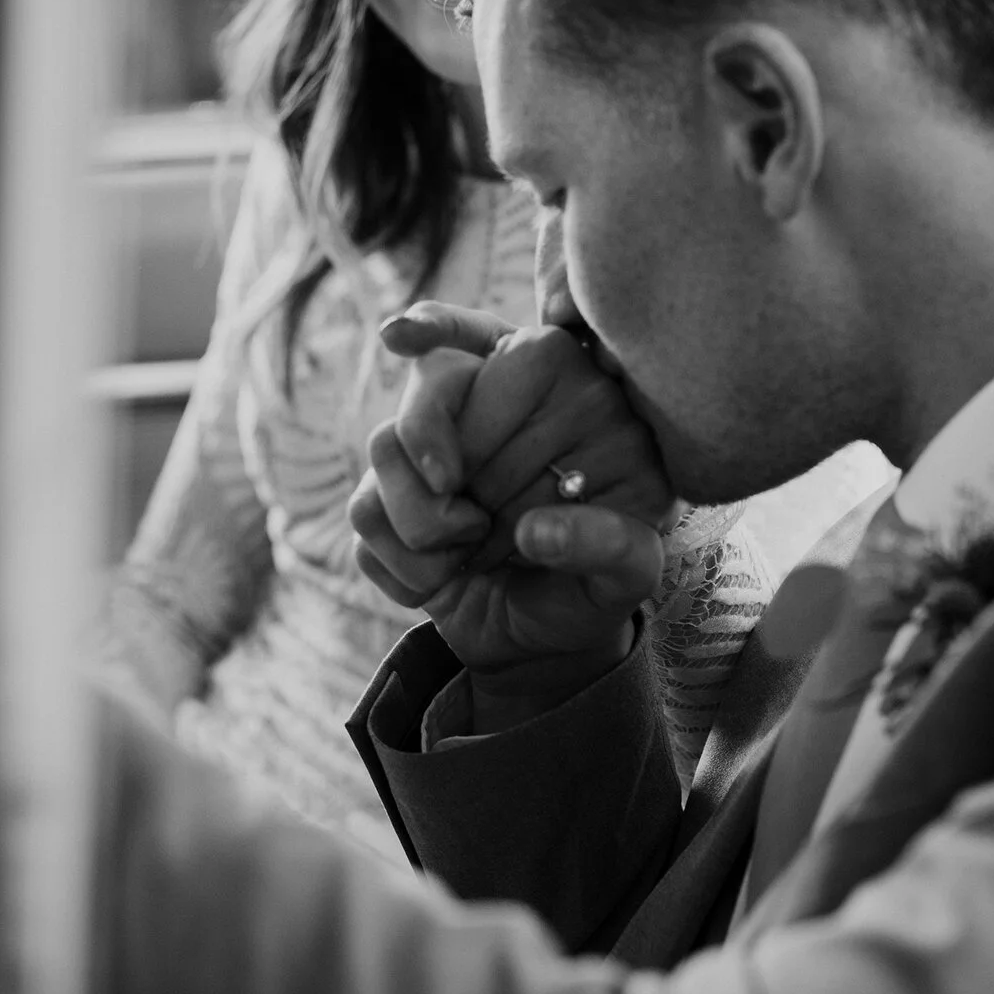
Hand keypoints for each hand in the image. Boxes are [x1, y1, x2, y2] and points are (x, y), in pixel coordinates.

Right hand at [349, 304, 672, 726]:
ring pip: (386, 447)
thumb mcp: (630, 576)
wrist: (538, 642)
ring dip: (417, 527)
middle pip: (429, 384)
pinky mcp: (394, 490)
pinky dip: (397, 562)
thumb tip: (535, 531)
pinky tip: (441, 579)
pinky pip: (364, 508)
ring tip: (467, 557)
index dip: (468, 368)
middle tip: (472, 529)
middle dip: (435, 472)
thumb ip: (610, 547)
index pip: (512, 351)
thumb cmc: (596, 589)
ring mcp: (438, 444)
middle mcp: (497, 402)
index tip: (433, 432)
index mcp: (570, 394)